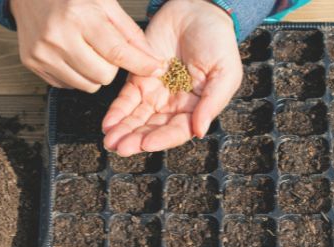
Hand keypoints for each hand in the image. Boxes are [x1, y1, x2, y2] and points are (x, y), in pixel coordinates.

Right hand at [11, 0, 163, 91]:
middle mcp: (58, 37)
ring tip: (87, 50)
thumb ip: (129, 32)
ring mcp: (42, 53)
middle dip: (112, 67)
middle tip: (106, 49)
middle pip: (103, 76)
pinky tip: (71, 54)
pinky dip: (76, 74)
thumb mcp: (104, 2)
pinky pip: (68, 85)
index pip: (117, 52)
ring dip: (94, 73)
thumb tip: (151, 58)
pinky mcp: (32, 63)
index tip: (156, 68)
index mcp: (79, 16)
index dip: (140, 63)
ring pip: (86, 86)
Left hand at [101, 0, 240, 155]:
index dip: (162, 139)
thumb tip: (199, 131)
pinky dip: (116, 111)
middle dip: (136, 140)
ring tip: (110, 140)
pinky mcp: (139, 77)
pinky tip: (108, 123)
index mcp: (196, 107)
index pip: (177, 131)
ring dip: (123, 130)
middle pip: (153, 128)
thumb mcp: (225, 72)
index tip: (146, 144)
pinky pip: (126, 99)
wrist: (197, 10)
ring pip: (137, 118)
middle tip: (120, 147)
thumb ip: (212, 102)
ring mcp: (155, 92)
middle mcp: (174, 105)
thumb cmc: (218, 41)